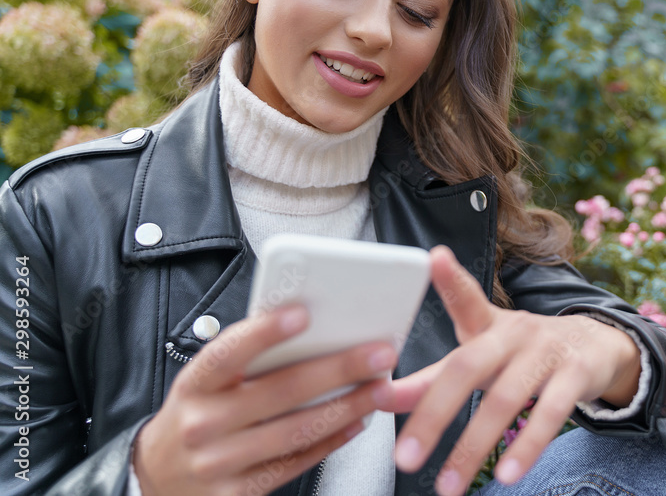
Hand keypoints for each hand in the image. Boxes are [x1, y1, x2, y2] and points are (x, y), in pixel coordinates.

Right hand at [133, 304, 396, 495]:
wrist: (158, 476)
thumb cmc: (197, 413)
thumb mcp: (206, 381)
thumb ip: (247, 358)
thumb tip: (309, 327)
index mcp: (195, 383)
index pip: (229, 352)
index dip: (265, 332)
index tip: (303, 314)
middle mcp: (203, 423)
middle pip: (281, 391)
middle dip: (339, 368)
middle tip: (379, 353)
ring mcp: (220, 462)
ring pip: (297, 430)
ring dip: (348, 406)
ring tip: (382, 388)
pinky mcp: (239, 492)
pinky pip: (296, 463)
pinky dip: (332, 440)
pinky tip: (357, 422)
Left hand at [379, 246, 640, 495]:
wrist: (596, 348)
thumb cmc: (522, 354)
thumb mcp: (480, 357)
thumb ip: (432, 379)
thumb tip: (380, 399)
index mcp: (488, 323)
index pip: (466, 297)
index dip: (450, 279)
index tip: (434, 259)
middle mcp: (515, 332)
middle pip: (468, 368)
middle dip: (433, 415)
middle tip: (404, 457)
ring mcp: (546, 352)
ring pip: (506, 399)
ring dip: (474, 446)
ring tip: (447, 485)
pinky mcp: (576, 376)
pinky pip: (550, 414)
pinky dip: (527, 447)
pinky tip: (508, 474)